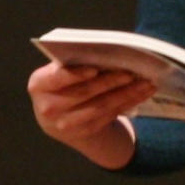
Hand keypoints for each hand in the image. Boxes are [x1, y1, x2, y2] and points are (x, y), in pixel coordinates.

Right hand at [27, 60, 151, 168]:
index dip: (75, 74)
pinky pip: (110, 115)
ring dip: (126, 94)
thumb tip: (107, 53)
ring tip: (145, 82)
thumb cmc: (62, 83)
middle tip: (131, 72)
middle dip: (110, 82)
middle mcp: (48, 107)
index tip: (94, 68)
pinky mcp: (85, 131)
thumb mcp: (58, 73)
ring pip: (101, 106)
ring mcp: (66, 124)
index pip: (56, 78)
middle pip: (84, 93)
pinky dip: (128, 102)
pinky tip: (142, 92)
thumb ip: (73, 63)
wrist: (58, 116)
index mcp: (39, 85)